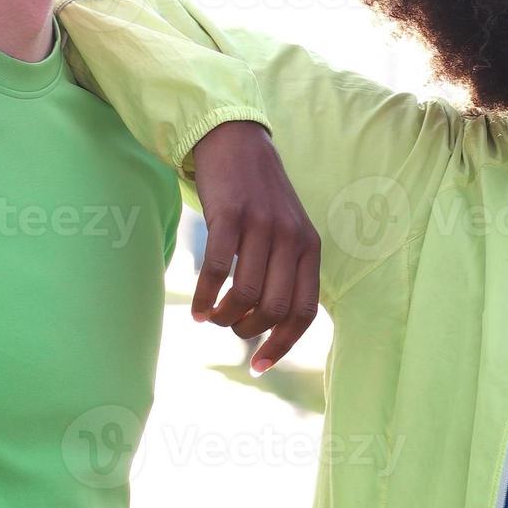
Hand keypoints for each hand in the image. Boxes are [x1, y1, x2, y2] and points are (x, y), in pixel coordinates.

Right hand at [189, 120, 321, 374]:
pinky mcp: (231, 216)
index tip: (257, 365)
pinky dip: (205, 297)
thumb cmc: (258, 197)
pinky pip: (218, 270)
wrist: (236, 142)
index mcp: (310, 247)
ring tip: (211, 317)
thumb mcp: (287, 231)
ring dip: (225, 317)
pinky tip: (197, 308)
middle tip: (230, 328)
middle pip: (274, 308)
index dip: (282, 344)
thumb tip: (272, 324)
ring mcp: (262, 226)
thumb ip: (286, 270)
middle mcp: (291, 238)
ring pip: (245, 294)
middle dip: (248, 330)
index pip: (304, 311)